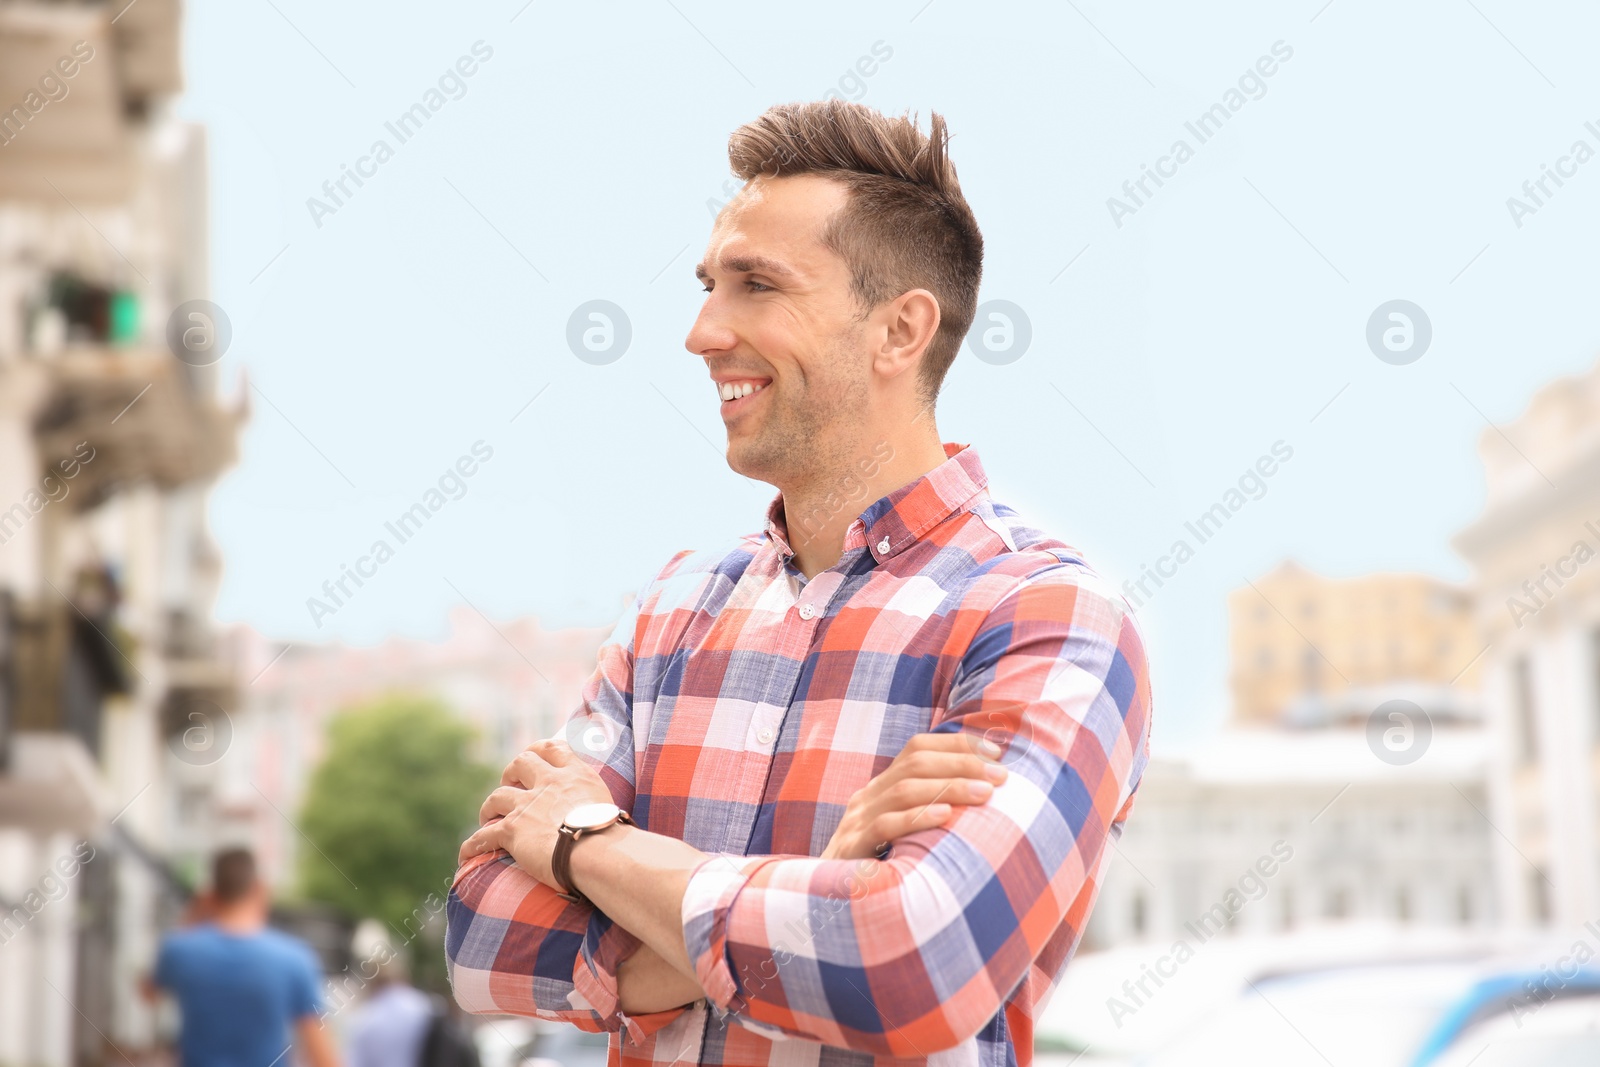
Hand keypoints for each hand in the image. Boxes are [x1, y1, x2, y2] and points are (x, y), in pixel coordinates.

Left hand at [458, 738, 616, 885]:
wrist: (596, 851)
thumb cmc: (610, 836)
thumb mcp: (609, 808)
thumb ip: (597, 807)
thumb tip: (603, 823)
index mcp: (575, 775)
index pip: (553, 749)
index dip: (540, 750)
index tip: (536, 756)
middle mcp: (548, 784)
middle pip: (520, 763)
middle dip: (511, 773)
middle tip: (510, 786)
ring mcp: (527, 805)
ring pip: (497, 797)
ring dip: (489, 808)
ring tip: (487, 818)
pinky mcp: (511, 830)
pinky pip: (483, 837)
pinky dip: (473, 845)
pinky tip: (466, 854)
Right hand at [821, 732, 1007, 859]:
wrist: (825, 906)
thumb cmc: (879, 871)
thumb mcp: (905, 834)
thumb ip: (932, 812)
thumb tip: (987, 796)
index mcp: (881, 787)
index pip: (918, 748)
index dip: (958, 745)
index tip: (996, 752)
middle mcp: (868, 797)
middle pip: (916, 763)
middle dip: (962, 764)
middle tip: (1000, 777)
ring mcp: (858, 820)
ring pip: (904, 789)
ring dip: (950, 787)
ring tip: (984, 794)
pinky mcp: (853, 848)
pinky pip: (886, 826)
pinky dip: (918, 818)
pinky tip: (946, 817)